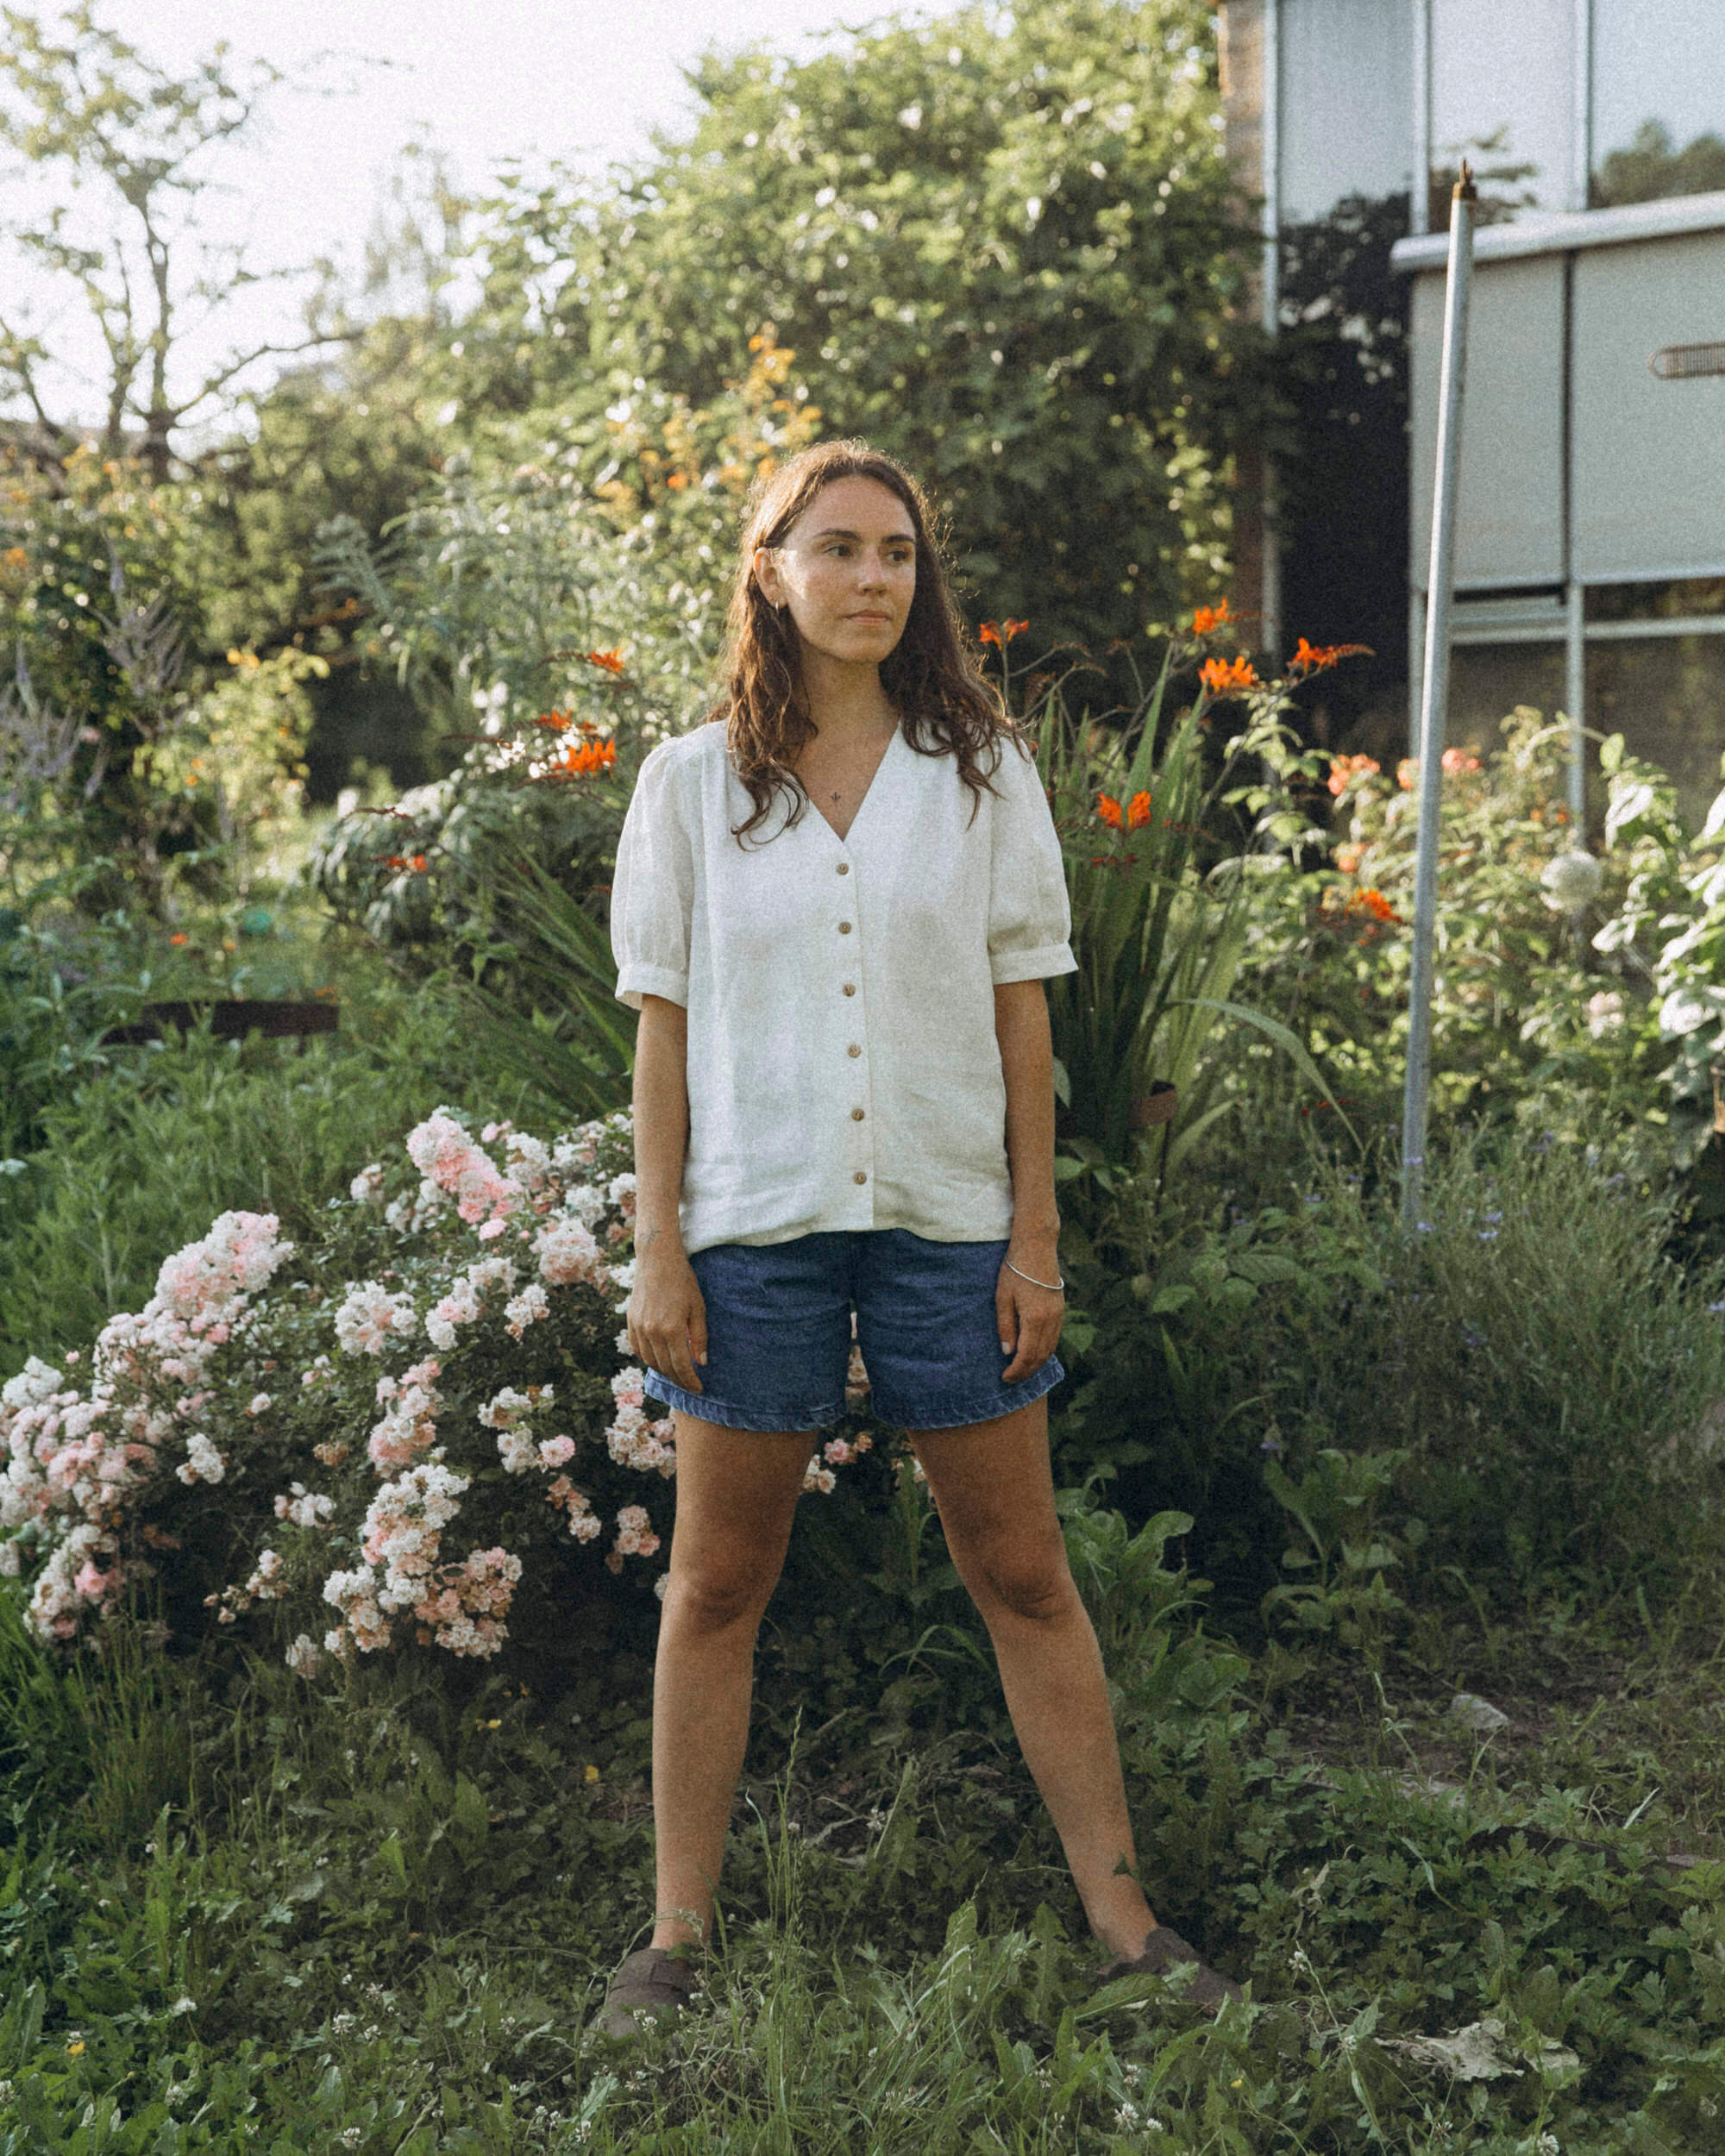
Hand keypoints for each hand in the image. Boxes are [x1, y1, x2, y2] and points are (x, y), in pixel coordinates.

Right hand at [627, 1245, 707, 1394]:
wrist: (657, 1260)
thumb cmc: (683, 1281)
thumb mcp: (698, 1308)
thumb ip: (699, 1337)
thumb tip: (701, 1362)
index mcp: (671, 1329)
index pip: (681, 1366)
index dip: (690, 1381)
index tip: (699, 1388)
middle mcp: (652, 1332)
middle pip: (665, 1367)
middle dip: (679, 1379)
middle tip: (690, 1384)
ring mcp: (638, 1328)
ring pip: (650, 1361)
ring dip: (664, 1371)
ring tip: (677, 1373)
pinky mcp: (631, 1322)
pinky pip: (638, 1350)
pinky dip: (649, 1359)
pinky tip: (659, 1359)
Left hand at [997, 1250, 1063, 1384]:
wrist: (1037, 1246)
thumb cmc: (1014, 1269)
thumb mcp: (1002, 1297)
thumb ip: (1005, 1326)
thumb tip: (1007, 1352)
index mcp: (1034, 1318)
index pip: (1026, 1355)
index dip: (1016, 1371)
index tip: (1004, 1378)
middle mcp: (1050, 1320)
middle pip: (1040, 1356)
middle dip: (1026, 1371)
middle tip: (1011, 1379)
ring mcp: (1058, 1315)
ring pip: (1050, 1349)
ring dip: (1036, 1363)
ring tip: (1021, 1369)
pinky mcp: (1060, 1309)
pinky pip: (1055, 1338)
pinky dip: (1045, 1351)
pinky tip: (1034, 1352)